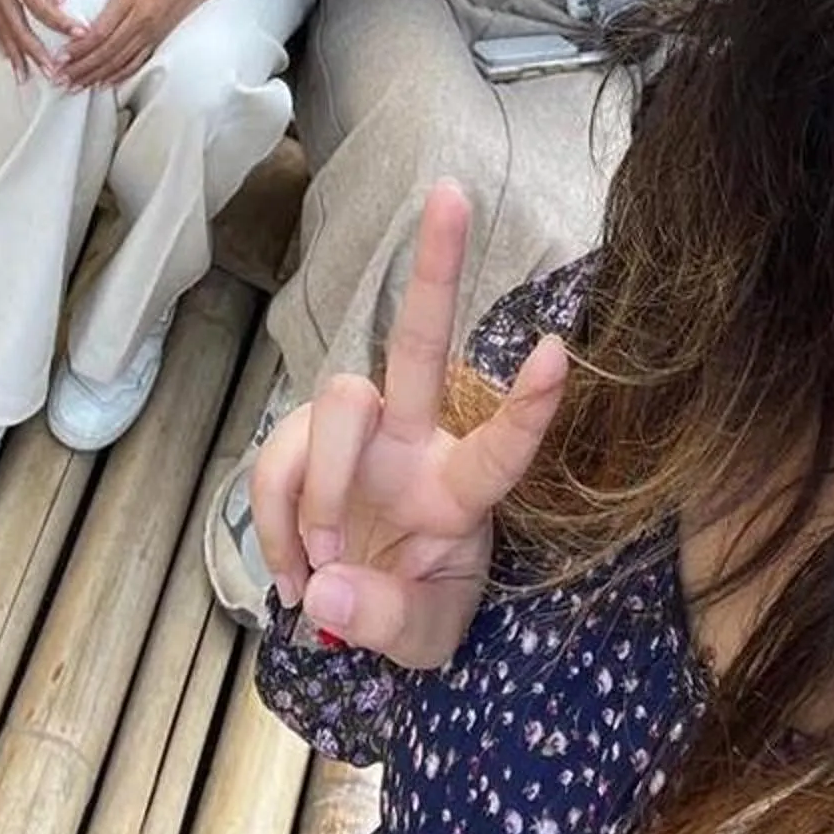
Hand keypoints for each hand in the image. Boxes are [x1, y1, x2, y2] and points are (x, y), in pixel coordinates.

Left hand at [59, 0, 223, 91]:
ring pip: (120, 61)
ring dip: (95, 76)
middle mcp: (142, 20)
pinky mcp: (158, 39)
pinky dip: (119, 75)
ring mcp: (151, 33)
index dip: (80, 47)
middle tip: (59, 79)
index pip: (101, 30)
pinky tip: (104, 83)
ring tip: (74, 86)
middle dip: (81, 68)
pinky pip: (137, 62)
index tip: (61, 57)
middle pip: (107, 52)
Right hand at [254, 181, 568, 666]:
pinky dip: (273, 525)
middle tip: (451, 191)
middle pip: (422, 345)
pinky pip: (273, 461)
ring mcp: (354, 440)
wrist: (354, 618)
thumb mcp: (420, 642)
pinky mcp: (298, 447)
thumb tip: (325, 585)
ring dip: (319, 488)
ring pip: (339, 402)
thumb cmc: (413, 609)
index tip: (560, 350)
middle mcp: (412, 445)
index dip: (530, 404)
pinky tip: (288, 573)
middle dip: (436, 270)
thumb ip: (383, 618)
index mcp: (460, 492)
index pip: (501, 448)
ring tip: (317, 564)